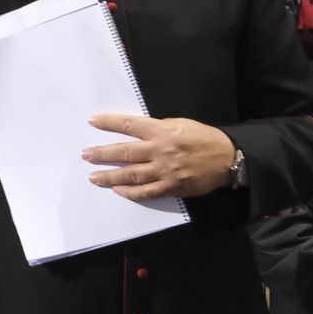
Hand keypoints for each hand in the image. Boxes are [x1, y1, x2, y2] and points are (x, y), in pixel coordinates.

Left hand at [83, 114, 236, 199]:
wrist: (227, 158)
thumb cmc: (202, 138)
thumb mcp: (179, 124)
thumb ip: (157, 128)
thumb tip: (136, 132)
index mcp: (161, 131)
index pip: (129, 125)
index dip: (108, 122)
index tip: (92, 121)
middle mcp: (160, 150)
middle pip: (124, 152)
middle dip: (102, 154)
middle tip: (85, 155)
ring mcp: (165, 170)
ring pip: (132, 174)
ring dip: (110, 176)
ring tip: (94, 177)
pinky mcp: (172, 186)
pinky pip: (147, 192)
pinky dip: (131, 192)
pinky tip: (118, 190)